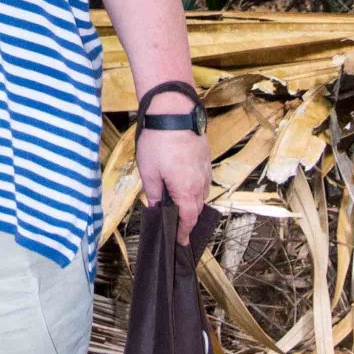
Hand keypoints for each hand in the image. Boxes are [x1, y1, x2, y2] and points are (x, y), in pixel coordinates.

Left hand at [137, 125, 211, 243]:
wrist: (174, 112)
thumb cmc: (159, 141)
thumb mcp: (149, 171)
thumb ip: (154, 192)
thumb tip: (157, 206)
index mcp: (186, 190)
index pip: (188, 219)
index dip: (183, 232)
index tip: (180, 242)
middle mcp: (200, 182)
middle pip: (197, 209)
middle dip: (189, 221)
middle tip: (180, 229)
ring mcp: (205, 169)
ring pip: (201, 194)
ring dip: (193, 203)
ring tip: (182, 208)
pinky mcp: (205, 158)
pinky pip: (203, 180)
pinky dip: (196, 188)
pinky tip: (185, 185)